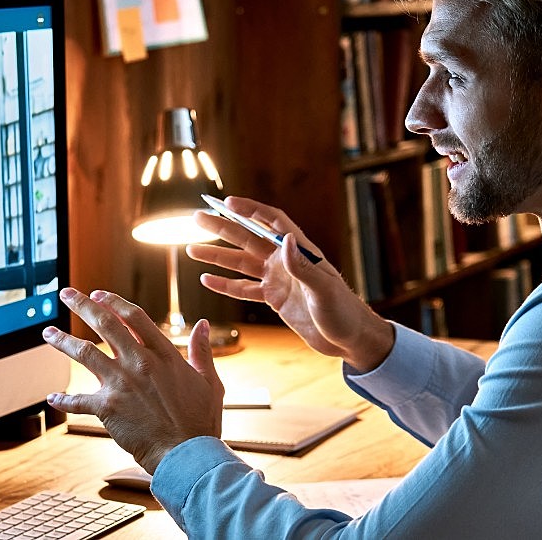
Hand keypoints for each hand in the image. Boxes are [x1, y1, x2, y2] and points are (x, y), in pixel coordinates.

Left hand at [42, 288, 224, 474]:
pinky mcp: (108, 408)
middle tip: (66, 294)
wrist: (187, 454)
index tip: (98, 294)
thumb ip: (203, 351)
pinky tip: (52, 398)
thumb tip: (203, 325)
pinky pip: (78, 401)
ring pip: (84, 353)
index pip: (134, 317)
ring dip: (63, 341)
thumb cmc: (201, 422)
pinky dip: (63, 400)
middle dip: (82, 305)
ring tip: (48, 332)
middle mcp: (140, 362)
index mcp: (164, 354)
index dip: (113, 302)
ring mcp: (121, 383)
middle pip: (105, 324)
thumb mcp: (209, 381)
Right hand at [186, 196, 392, 370]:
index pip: (272, 222)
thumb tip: (284, 240)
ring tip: (191, 249)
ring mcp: (278, 280)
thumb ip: (302, 267)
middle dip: (222, 227)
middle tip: (197, 217)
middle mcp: (286, 262)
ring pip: (241, 263)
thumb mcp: (324, 290)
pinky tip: (207, 280)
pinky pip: (244, 289)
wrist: (350, 339)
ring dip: (217, 256)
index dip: (250, 210)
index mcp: (300, 252)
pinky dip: (225, 285)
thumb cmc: (344, 311)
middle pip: (248, 238)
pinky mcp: (274, 299)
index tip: (227, 202)